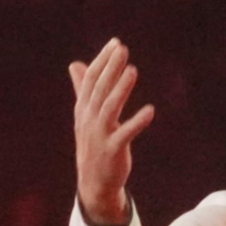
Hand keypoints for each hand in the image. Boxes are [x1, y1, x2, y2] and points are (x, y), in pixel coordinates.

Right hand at [69, 38, 154, 224]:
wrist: (93, 182)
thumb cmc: (93, 144)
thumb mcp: (86, 115)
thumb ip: (83, 89)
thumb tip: (75, 64)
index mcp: (84, 108)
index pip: (91, 79)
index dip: (103, 61)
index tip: (116, 43)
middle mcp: (89, 119)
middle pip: (99, 89)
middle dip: (110, 68)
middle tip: (123, 49)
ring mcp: (100, 135)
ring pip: (109, 108)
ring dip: (121, 89)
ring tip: (132, 71)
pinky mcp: (113, 150)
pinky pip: (126, 134)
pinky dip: (137, 122)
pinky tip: (151, 111)